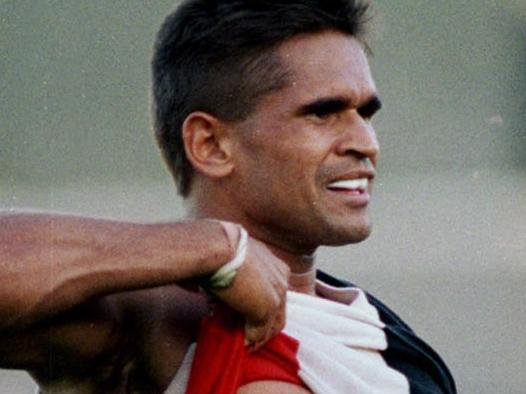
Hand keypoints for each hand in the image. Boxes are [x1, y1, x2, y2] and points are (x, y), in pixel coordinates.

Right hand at [210, 233, 289, 349]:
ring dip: (260, 337)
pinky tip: (242, 344)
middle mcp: (281, 278)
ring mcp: (277, 294)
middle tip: (251, 336)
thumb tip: (217, 292)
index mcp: (275, 264)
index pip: (276, 293)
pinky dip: (252, 340)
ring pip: (273, 324)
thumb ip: (234, 275)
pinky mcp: (266, 308)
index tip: (252, 318)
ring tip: (247, 345)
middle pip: (278, 310)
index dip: (264, 307)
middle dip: (265, 326)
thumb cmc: (217, 247)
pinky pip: (260, 332)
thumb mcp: (233, 260)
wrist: (219, 246)